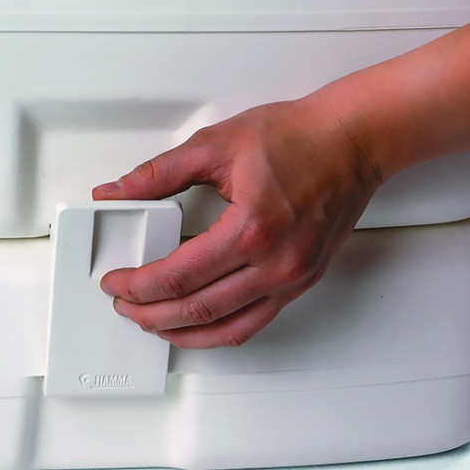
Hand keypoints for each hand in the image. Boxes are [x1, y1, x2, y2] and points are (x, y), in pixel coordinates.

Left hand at [92, 91, 383, 347]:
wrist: (353, 140)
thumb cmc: (299, 137)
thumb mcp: (216, 145)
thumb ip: (158, 174)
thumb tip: (117, 191)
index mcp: (251, 229)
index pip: (179, 276)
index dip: (138, 286)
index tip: (116, 282)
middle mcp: (276, 263)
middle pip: (198, 309)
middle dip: (151, 314)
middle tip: (124, 305)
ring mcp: (293, 278)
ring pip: (227, 328)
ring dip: (183, 332)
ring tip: (154, 323)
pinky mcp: (303, 281)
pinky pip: (255, 322)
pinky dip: (220, 331)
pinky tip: (200, 324)